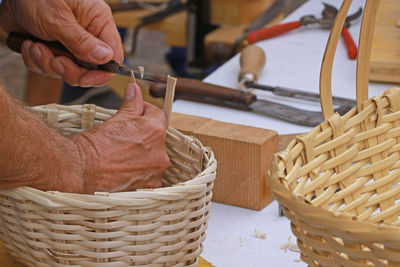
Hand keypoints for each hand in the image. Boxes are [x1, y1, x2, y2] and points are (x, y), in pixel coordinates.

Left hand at [0, 0, 122, 86]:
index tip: (85, 78)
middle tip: (54, 60)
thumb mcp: (58, 18)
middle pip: (90, 69)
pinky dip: (36, 61)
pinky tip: (29, 45)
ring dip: (47, 63)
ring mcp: (70, 42)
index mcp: (98, 21)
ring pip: (67, 70)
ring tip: (34, 45)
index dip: (101, 72)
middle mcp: (87, 33)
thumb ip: (82, 41)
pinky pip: (49, 67)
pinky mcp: (54, 48)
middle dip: (68, 69)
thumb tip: (106, 58)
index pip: (113, 55)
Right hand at [70, 82, 169, 192]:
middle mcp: (160, 153)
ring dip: (144, 155)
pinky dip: (140, 172)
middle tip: (125, 137)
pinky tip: (125, 169)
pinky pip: (150, 176)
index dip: (145, 112)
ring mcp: (155, 172)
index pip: (158, 115)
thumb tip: (135, 90)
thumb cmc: (94, 145)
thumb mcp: (115, 119)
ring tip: (123, 155)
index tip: (135, 114)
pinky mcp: (148, 187)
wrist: (79, 170)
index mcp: (154, 131)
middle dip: (144, 135)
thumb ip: (131, 104)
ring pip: (154, 158)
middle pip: (157, 138)